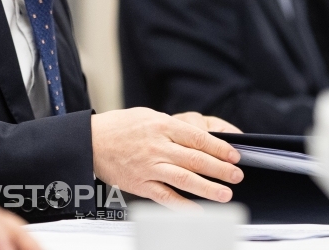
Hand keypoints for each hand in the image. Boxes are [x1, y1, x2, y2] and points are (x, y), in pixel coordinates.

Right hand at [91, 107, 242, 208]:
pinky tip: (198, 211)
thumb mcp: (149, 116)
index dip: (220, 148)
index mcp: (162, 126)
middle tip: (237, 175)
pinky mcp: (141, 184)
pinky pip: (165, 197)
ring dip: (208, 188)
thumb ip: (173, 128)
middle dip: (220, 169)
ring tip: (225, 194)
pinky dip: (183, 206)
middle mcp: (158, 146)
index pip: (198, 138)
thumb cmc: (120, 127)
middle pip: (196, 159)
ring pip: (184, 179)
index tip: (235, 155)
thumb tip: (202, 138)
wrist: (91, 141)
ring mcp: (149, 167)